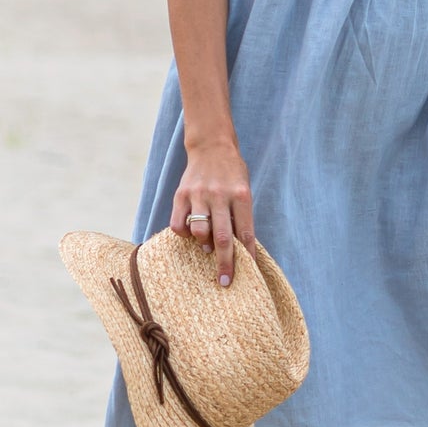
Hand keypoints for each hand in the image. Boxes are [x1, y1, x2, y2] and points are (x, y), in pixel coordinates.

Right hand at [171, 131, 254, 286]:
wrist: (212, 145)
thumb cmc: (232, 173)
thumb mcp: (244, 189)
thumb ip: (240, 216)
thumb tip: (236, 250)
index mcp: (241, 195)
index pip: (245, 231)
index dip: (247, 255)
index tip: (248, 275)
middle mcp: (221, 195)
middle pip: (223, 237)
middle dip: (225, 263)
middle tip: (225, 281)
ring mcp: (199, 195)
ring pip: (199, 232)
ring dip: (203, 244)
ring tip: (207, 245)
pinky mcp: (181, 194)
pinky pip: (178, 224)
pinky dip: (184, 234)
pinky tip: (190, 232)